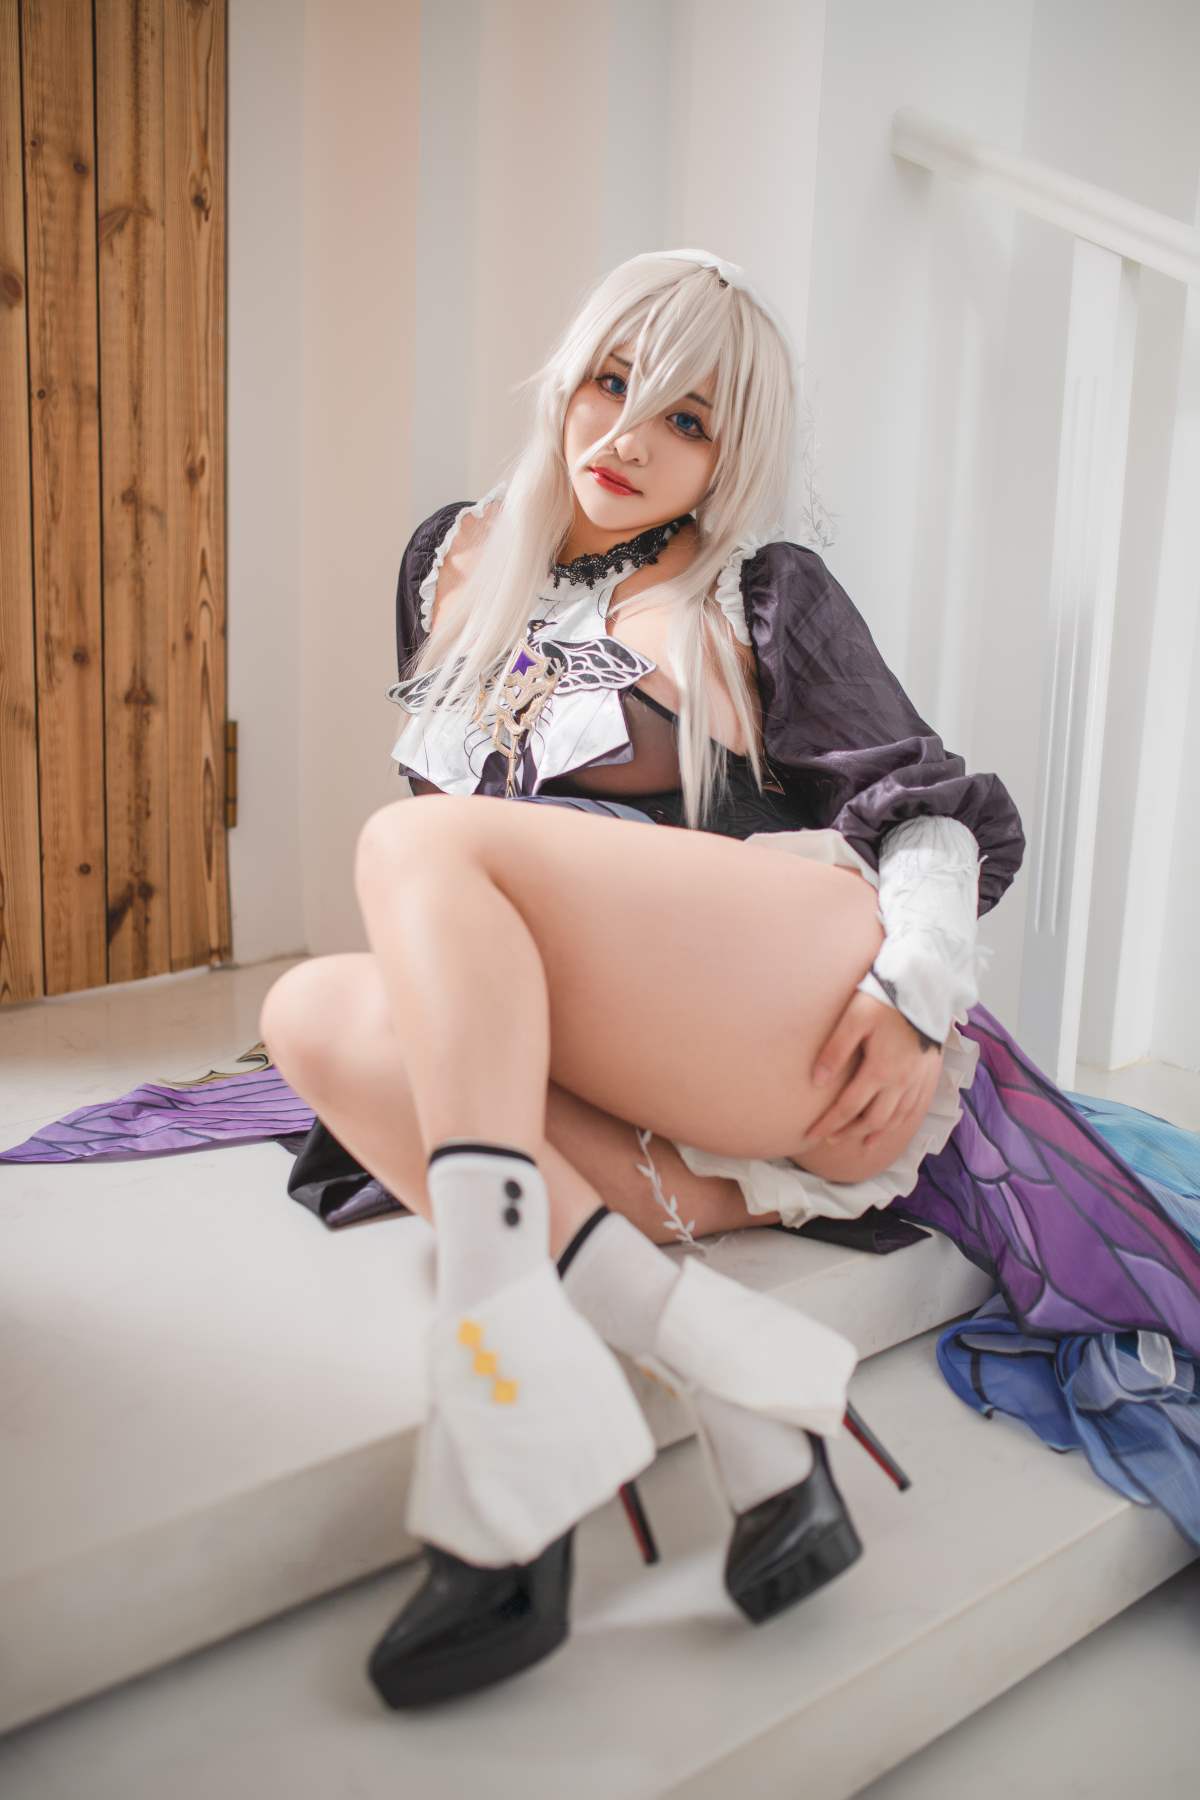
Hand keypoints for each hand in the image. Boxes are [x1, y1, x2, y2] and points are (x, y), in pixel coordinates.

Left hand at [799, 991, 939, 1152]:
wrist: (924, 986)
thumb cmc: (884, 999)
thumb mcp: (854, 1018)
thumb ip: (835, 1050)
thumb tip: (816, 1082)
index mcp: (880, 1070)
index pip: (848, 1108)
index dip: (828, 1124)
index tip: (810, 1135)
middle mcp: (901, 1082)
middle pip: (872, 1120)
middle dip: (849, 1132)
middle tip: (829, 1139)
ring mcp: (917, 1080)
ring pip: (895, 1119)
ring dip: (874, 1132)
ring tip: (858, 1141)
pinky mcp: (928, 1074)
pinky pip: (915, 1109)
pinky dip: (900, 1123)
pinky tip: (890, 1127)